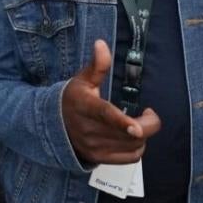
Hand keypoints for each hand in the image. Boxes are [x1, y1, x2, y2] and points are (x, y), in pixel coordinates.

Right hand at [62, 40, 161, 163]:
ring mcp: (95, 147)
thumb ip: (97, 65)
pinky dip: (138, 147)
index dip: (122, 121)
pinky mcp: (100, 159)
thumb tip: (101, 44)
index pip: (104, 115)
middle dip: (148, 124)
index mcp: (85, 107)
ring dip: (143, 135)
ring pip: (132, 146)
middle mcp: (89, 130)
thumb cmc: (73, 100)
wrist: (54, 126)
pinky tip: (134, 137)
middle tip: (149, 113)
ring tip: (140, 123)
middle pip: (128, 134)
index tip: (137, 127)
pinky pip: (131, 158)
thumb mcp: (83, 80)